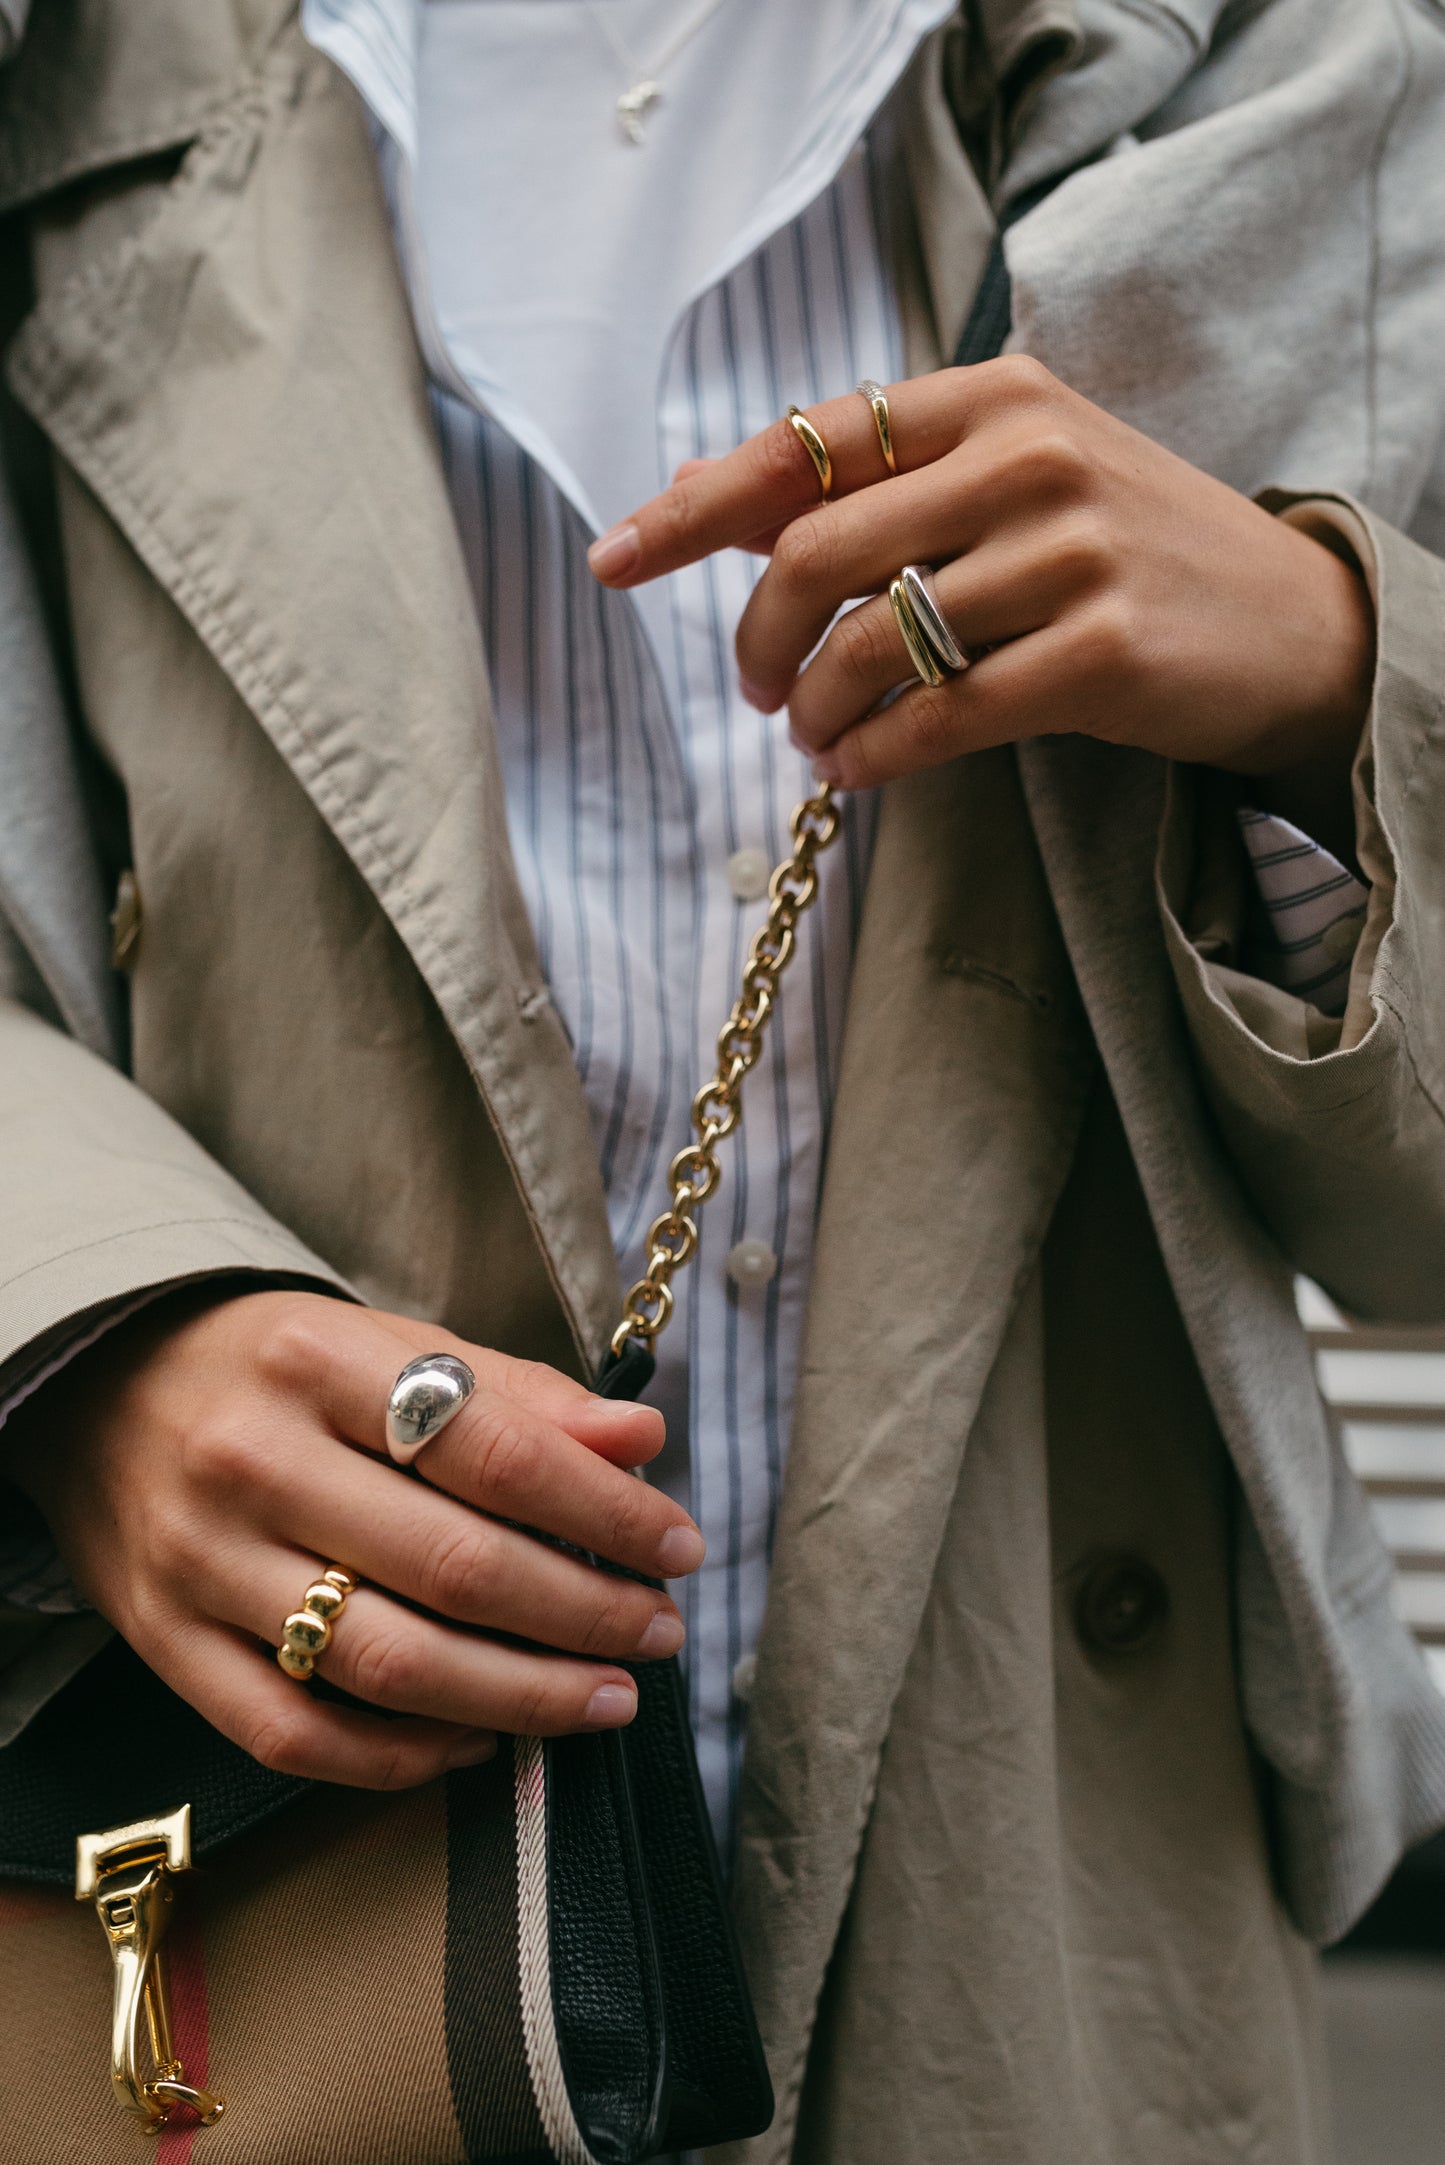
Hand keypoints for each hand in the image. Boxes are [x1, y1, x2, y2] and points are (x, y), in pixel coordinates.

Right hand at [3, 1288, 702, 1789]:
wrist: (99, 1388)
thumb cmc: (275, 1368)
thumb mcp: (388, 1343)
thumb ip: (516, 1393)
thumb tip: (641, 1440)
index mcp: (317, 1363)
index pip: (496, 1450)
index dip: (606, 1510)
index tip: (678, 1547)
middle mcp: (253, 1461)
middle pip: (454, 1567)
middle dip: (584, 1613)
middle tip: (660, 1632)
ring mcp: (203, 1563)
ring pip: (386, 1664)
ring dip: (519, 1696)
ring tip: (604, 1698)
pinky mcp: (167, 1645)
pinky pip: (295, 1733)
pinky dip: (399, 1758)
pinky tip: (480, 1741)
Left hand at [588, 358, 1374, 794]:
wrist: (1289, 624)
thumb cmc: (1122, 549)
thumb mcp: (1011, 479)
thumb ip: (876, 486)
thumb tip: (708, 503)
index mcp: (991, 397)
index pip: (805, 448)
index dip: (694, 510)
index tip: (613, 559)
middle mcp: (1028, 458)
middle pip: (817, 557)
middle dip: (756, 643)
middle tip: (756, 690)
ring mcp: (1071, 552)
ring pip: (871, 644)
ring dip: (813, 709)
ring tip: (814, 737)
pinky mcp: (1102, 651)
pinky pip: (939, 717)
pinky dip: (873, 755)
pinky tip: (857, 770)